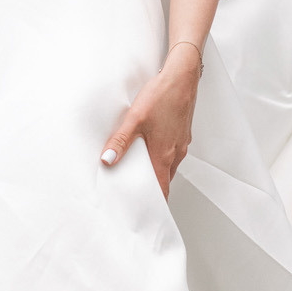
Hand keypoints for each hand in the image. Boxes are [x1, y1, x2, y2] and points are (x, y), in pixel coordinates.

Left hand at [101, 42, 201, 197]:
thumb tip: (108, 160)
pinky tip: (150, 148)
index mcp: (164, 155)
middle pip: (164, 180)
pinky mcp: (182, 134)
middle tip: (136, 196)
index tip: (144, 213)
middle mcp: (176, 153)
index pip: (161, 189)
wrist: (183, 76)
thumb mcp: (135, 119)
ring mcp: (181, 144)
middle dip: (152, 190)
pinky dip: (161, 158)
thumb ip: (121, 141)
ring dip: (156, 173)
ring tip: (139, 173)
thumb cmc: (162, 96)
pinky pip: (172, 153)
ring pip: (168, 166)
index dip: (153, 204)